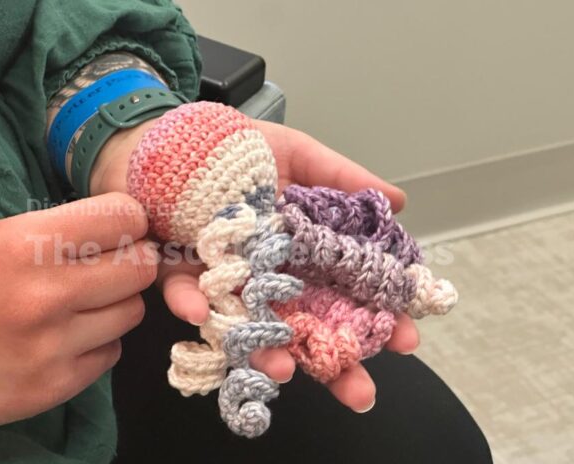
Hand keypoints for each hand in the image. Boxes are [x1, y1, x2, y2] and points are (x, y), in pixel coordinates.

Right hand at [0, 193, 156, 431]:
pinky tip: (66, 338)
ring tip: (81, 305)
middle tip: (110, 266)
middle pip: (142, 268)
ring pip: (132, 312)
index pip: (125, 217)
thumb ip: (60, 233)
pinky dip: (97, 342)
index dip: (129, 221)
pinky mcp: (52, 388)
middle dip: (132, 262)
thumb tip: (124, 229)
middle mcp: (44, 295)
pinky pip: (110, 353)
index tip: (121, 229)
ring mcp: (51, 347)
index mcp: (23, 244)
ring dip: (115, 305)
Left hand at [157, 121, 418, 412]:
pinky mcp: (182, 273)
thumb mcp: (296, 154)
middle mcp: (268, 274)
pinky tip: (201, 311)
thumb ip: (341, 178)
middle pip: (307, 327)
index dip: (376, 318)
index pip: (345, 293)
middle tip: (361, 393)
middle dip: (334, 363)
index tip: (406, 339)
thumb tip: (399, 201)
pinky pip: (187, 295)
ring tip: (283, 371)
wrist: (168, 140)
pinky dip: (193, 303)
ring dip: (265, 353)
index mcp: (300, 250)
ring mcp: (227, 280)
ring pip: (252, 328)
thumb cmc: (235, 147)